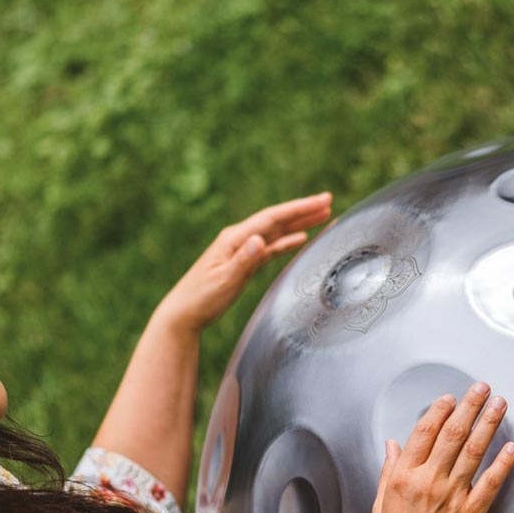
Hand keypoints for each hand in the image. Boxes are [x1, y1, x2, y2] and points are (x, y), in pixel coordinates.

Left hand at [158, 192, 332, 334]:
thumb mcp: (225, 280)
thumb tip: (261, 240)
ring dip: (298, 222)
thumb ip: (244, 260)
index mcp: (236, 239)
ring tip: (321, 214)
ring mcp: (242, 249)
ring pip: (276, 231)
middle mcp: (240, 239)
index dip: (299, 209)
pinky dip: (287, 241)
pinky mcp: (243, 262)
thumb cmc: (202, 298)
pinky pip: (271, 247)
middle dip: (303, 210)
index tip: (321, 200)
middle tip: (328, 200)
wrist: (184, 312)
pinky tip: (299, 238)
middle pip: (277, 219)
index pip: (273, 218)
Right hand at [371, 382, 513, 512]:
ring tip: (499, 404)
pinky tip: (511, 446)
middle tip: (482, 387)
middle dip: (469, 406)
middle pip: (453, 435)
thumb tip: (393, 444)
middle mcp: (429, 482)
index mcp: (404, 478)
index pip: (424, 434)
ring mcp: (453, 497)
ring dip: (489, 424)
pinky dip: (503, 462)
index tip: (450, 397)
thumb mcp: (381, 505)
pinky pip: (491, 482)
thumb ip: (389, 471)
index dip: (439, 411)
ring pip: (474, 451)